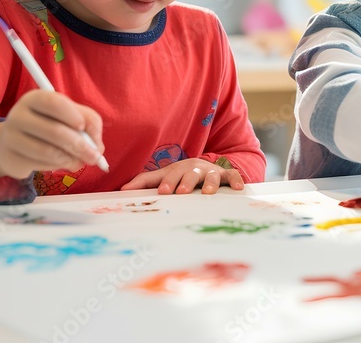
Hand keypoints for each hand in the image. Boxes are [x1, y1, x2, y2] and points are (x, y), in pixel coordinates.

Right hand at [0, 89, 104, 180]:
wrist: (13, 143)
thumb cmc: (48, 125)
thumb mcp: (68, 116)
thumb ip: (89, 124)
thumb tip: (98, 147)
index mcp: (35, 98)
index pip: (54, 102)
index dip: (72, 115)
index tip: (82, 127)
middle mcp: (19, 115)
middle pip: (54, 131)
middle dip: (81, 146)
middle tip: (95, 157)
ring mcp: (11, 137)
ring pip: (48, 151)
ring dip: (71, 159)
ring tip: (79, 161)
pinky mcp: (11, 158)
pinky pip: (40, 165)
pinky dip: (57, 166)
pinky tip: (60, 163)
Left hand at [120, 158, 244, 194]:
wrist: (206, 166)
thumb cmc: (181, 176)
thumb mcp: (164, 177)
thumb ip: (144, 182)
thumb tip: (122, 190)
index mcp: (178, 169)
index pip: (170, 175)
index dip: (166, 182)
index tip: (162, 192)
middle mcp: (194, 168)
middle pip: (189, 174)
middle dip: (185, 182)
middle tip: (180, 192)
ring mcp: (211, 171)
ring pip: (210, 175)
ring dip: (208, 183)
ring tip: (206, 193)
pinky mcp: (226, 175)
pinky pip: (232, 176)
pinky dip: (236, 180)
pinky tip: (239, 188)